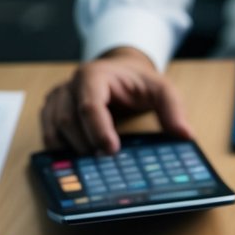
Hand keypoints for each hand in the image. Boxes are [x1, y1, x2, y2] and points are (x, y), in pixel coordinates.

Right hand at [40, 47, 192, 153]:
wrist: (121, 71)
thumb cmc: (139, 81)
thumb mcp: (162, 89)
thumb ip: (173, 109)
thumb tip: (186, 135)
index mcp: (94, 75)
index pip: (89, 105)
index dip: (98, 130)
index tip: (112, 150)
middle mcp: (71, 85)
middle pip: (68, 120)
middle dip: (86, 143)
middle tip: (106, 162)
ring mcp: (58, 97)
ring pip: (54, 127)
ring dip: (72, 149)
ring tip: (94, 162)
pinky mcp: (52, 109)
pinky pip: (48, 132)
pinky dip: (60, 149)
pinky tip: (78, 159)